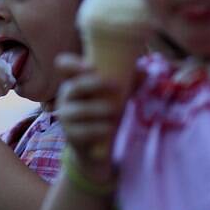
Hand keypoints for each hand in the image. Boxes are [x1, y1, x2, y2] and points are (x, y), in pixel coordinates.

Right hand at [55, 53, 122, 180]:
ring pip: (78, 110)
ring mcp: (65, 116)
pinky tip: (109, 128)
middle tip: (118, 86)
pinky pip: (81, 132)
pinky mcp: (70, 134)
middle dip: (95, 84)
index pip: (64, 65)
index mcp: (75, 81)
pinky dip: (97, 129)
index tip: (92, 66)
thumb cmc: (105, 112)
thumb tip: (145, 74)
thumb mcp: (115, 95)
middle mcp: (66, 96)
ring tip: (115, 112)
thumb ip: (127, 82)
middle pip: (75, 86)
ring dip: (98, 109)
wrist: (95, 146)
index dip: (73, 63)